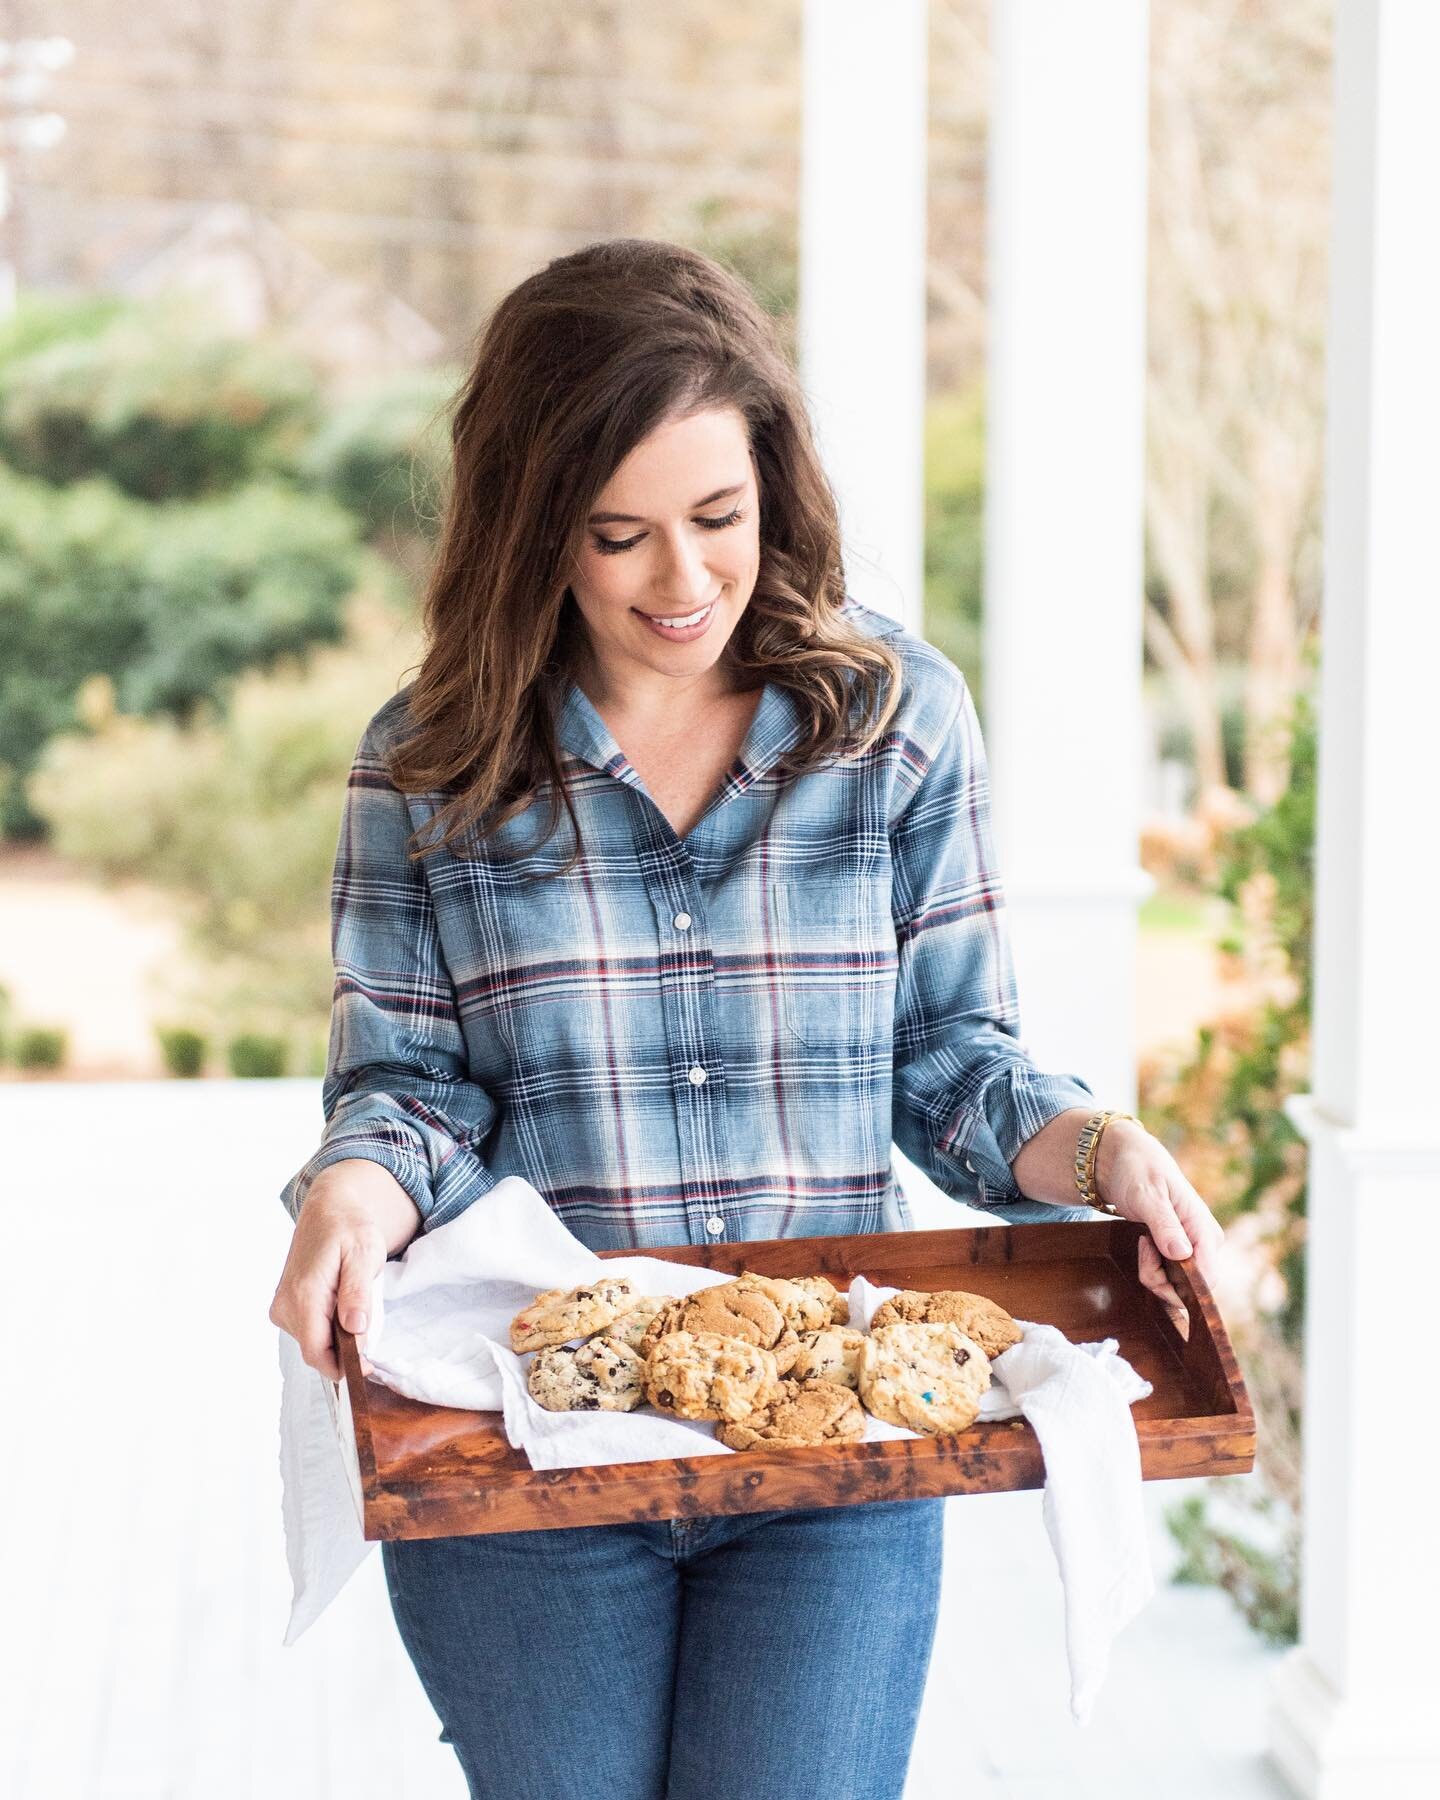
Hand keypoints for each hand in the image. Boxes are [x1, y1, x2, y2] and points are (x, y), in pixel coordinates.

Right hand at [268, 1160, 420, 1381]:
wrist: (329, 1210)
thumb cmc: (349, 1228)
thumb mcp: (364, 1253)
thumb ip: (358, 1291)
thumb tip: (355, 1328)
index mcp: (303, 1294)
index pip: (316, 1351)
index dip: (342, 1366)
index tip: (368, 1367)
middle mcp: (285, 1305)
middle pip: (316, 1350)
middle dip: (344, 1351)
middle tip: (370, 1329)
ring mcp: (282, 1307)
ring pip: (313, 1343)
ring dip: (337, 1339)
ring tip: (356, 1308)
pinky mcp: (285, 1307)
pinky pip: (309, 1332)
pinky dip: (329, 1330)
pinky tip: (342, 1308)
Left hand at [1093, 1119, 1225, 1336]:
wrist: (1125, 1158)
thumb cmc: (1138, 1169)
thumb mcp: (1147, 1194)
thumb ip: (1164, 1224)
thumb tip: (1182, 1254)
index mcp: (1205, 1230)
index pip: (1207, 1279)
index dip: (1177, 1284)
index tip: (1148, 1254)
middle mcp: (1206, 1244)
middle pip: (1189, 1288)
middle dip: (1158, 1278)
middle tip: (1142, 1246)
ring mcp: (1194, 1249)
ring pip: (1177, 1287)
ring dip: (1152, 1273)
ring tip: (1142, 1241)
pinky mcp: (1180, 1252)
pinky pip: (1169, 1278)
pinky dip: (1152, 1268)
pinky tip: (1145, 1244)